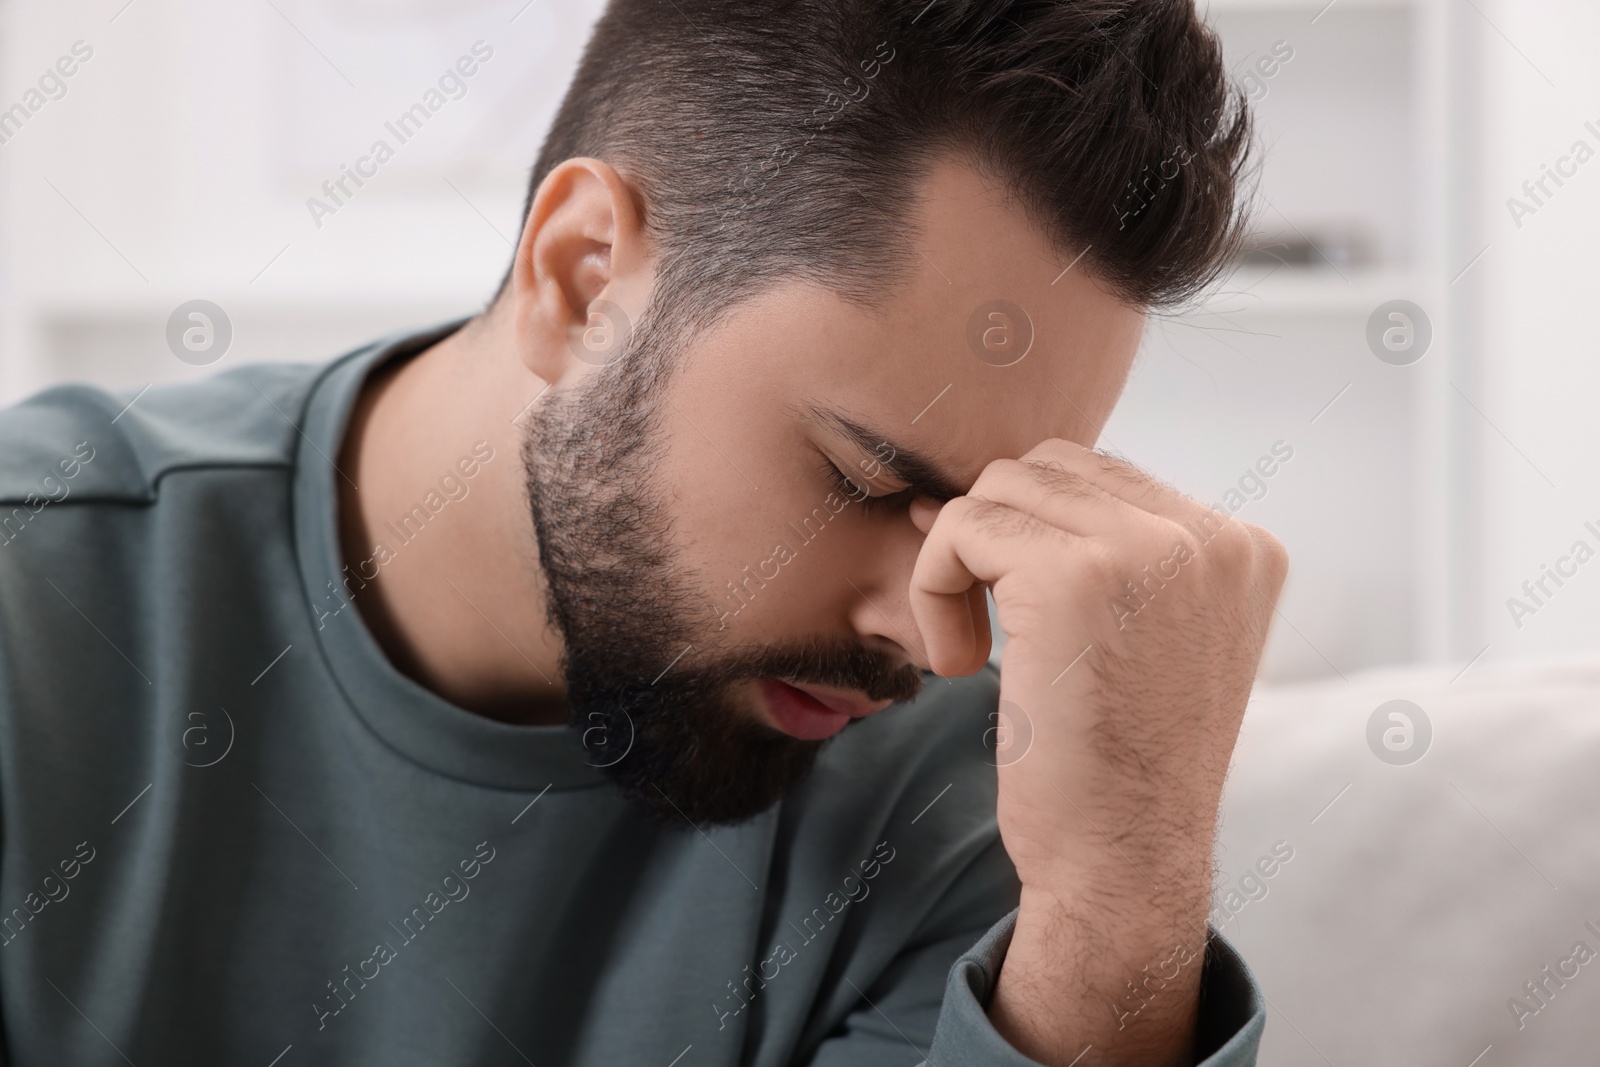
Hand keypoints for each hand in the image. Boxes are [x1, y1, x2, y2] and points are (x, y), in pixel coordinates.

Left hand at [907, 440, 1286, 1065]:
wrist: (1123, 865)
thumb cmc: (1118, 766)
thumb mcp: (1148, 640)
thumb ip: (1111, 556)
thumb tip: (985, 482)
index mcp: (1244, 548)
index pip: (1105, 478)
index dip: (1033, 534)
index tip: (1004, 608)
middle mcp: (1212, 535)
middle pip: (1052, 467)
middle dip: (996, 538)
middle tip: (981, 630)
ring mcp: (1151, 548)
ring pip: (1003, 488)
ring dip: (962, 562)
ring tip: (970, 651)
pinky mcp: (1076, 575)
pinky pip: (964, 526)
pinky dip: (934, 585)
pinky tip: (957, 663)